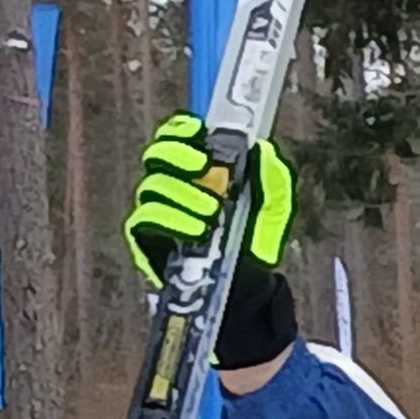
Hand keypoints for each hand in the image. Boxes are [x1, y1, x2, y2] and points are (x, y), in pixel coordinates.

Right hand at [122, 111, 299, 370]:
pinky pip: (146, 220)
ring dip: (184, 194)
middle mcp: (171, 187)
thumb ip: (271, 178)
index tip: (198, 132)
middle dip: (178, 155)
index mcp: (198, 173)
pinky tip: (197, 229)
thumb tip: (262, 149)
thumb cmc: (253, 241)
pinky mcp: (147, 239)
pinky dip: (173, 221)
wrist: (246, 288)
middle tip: (203, 164)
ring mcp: (156, 212)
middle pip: (157, 157)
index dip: (181, 130)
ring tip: (212, 210)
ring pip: (153, 187)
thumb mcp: (272, 208)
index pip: (177, 139)